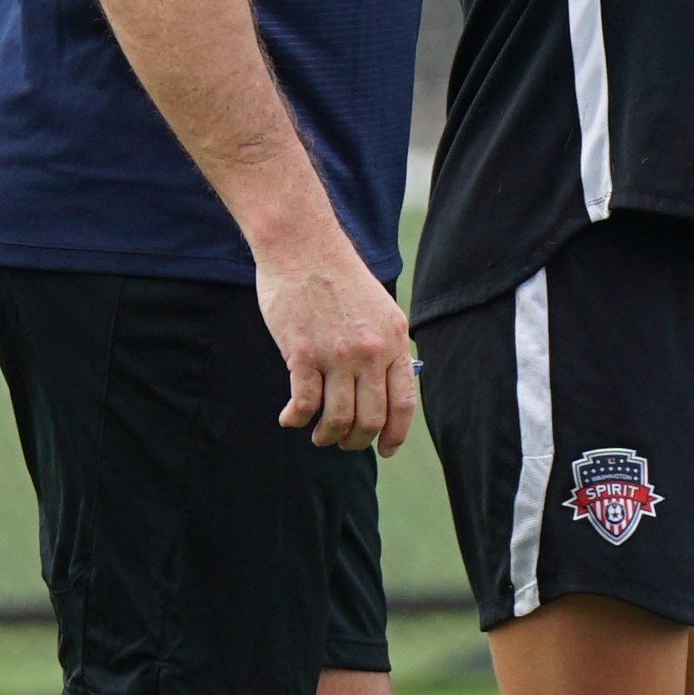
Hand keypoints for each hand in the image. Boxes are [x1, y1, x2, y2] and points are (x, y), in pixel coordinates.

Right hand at [257, 229, 417, 454]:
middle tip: (344, 443)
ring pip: (337, 419)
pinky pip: (304, 404)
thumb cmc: (338, 277)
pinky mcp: (302, 353)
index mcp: (394, 340)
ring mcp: (337, 354)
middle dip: (357, 441)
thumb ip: (387, 346)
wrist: (303, 246)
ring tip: (319, 435)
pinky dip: (296, 419)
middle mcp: (370, 351)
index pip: (403, 403)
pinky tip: (290, 418)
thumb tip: (389, 386)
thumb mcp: (380, 308)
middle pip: (370, 419)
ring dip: (327, 436)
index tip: (386, 449)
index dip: (396, 434)